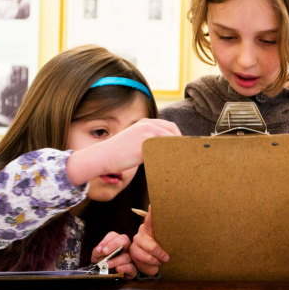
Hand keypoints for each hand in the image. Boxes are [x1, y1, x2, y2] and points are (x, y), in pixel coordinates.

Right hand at [67, 119, 181, 185]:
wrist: (102, 157)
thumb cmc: (118, 153)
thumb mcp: (136, 140)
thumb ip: (150, 140)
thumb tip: (167, 150)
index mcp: (146, 122)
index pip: (171, 127)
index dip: (179, 138)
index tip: (183, 149)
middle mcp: (148, 125)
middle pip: (174, 133)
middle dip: (181, 145)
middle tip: (186, 157)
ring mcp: (146, 134)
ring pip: (170, 143)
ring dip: (177, 153)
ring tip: (181, 164)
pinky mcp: (145, 146)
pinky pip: (163, 152)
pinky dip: (169, 159)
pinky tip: (171, 167)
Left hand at [92, 232, 136, 279]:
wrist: (107, 276)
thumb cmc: (103, 263)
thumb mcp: (97, 256)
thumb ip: (97, 251)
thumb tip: (99, 249)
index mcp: (116, 242)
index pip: (113, 235)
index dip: (106, 241)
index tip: (100, 249)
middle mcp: (125, 248)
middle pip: (124, 239)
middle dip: (114, 244)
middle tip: (105, 252)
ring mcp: (130, 258)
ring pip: (126, 256)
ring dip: (116, 260)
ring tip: (107, 264)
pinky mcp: (132, 269)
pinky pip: (130, 267)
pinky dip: (124, 268)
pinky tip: (117, 269)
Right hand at [130, 205, 168, 276]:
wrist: (152, 264)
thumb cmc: (162, 249)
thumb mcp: (166, 241)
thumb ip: (168, 234)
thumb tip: (182, 227)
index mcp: (151, 226)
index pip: (151, 219)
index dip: (152, 213)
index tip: (153, 205)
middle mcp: (142, 231)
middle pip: (151, 241)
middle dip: (160, 251)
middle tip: (167, 257)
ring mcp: (136, 241)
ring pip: (150, 249)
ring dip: (157, 258)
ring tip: (161, 260)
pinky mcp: (133, 251)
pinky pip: (145, 258)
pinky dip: (152, 262)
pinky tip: (155, 263)